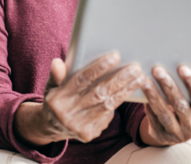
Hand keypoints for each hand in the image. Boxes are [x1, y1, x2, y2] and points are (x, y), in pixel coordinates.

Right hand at [14, 52, 144, 145]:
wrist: (51, 127)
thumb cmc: (55, 99)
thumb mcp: (51, 86)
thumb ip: (56, 74)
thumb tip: (57, 62)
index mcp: (57, 98)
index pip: (81, 80)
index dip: (98, 68)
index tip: (115, 56)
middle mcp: (68, 114)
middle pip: (99, 93)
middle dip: (119, 80)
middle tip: (135, 68)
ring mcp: (79, 126)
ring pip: (107, 105)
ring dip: (125, 91)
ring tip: (139, 78)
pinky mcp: (89, 134)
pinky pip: (107, 116)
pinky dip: (118, 103)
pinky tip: (129, 92)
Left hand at [140, 65, 190, 145]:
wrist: (170, 132)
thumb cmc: (183, 108)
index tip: (182, 67)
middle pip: (181, 106)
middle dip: (169, 86)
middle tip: (157, 69)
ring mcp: (177, 134)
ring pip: (165, 114)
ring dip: (154, 96)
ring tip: (145, 80)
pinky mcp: (161, 136)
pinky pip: (153, 119)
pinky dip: (147, 106)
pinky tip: (141, 93)